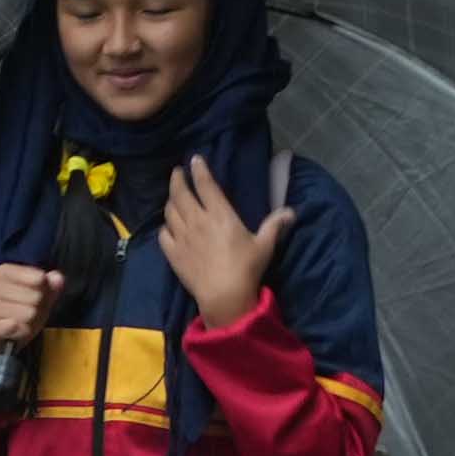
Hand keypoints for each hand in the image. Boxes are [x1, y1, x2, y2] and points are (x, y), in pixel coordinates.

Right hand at [0, 258, 58, 382]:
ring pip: (28, 313)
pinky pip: (18, 327)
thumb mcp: (37, 298)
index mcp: (3, 272)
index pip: (38, 277)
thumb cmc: (17, 315)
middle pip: (35, 296)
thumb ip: (50, 287)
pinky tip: (14, 332)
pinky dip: (21, 332)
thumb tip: (57, 278)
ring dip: (29, 322)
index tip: (32, 298)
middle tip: (25, 315)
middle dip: (36, 309)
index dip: (43, 291)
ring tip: (19, 323)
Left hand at [156, 156, 274, 328]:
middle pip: (181, 194)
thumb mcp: (264, 245)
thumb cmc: (246, 268)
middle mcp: (197, 221)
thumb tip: (291, 212)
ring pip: (170, 212)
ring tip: (173, 197)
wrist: (224, 295)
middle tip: (177, 173)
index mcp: (220, 214)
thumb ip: (274, 225)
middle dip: (178, 180)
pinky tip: (167, 226)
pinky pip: (163, 234)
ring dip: (171, 201)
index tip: (195, 160)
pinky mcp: (173, 254)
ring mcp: (182, 237)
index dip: (199, 170)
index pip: (206, 185)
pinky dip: (164, 227)